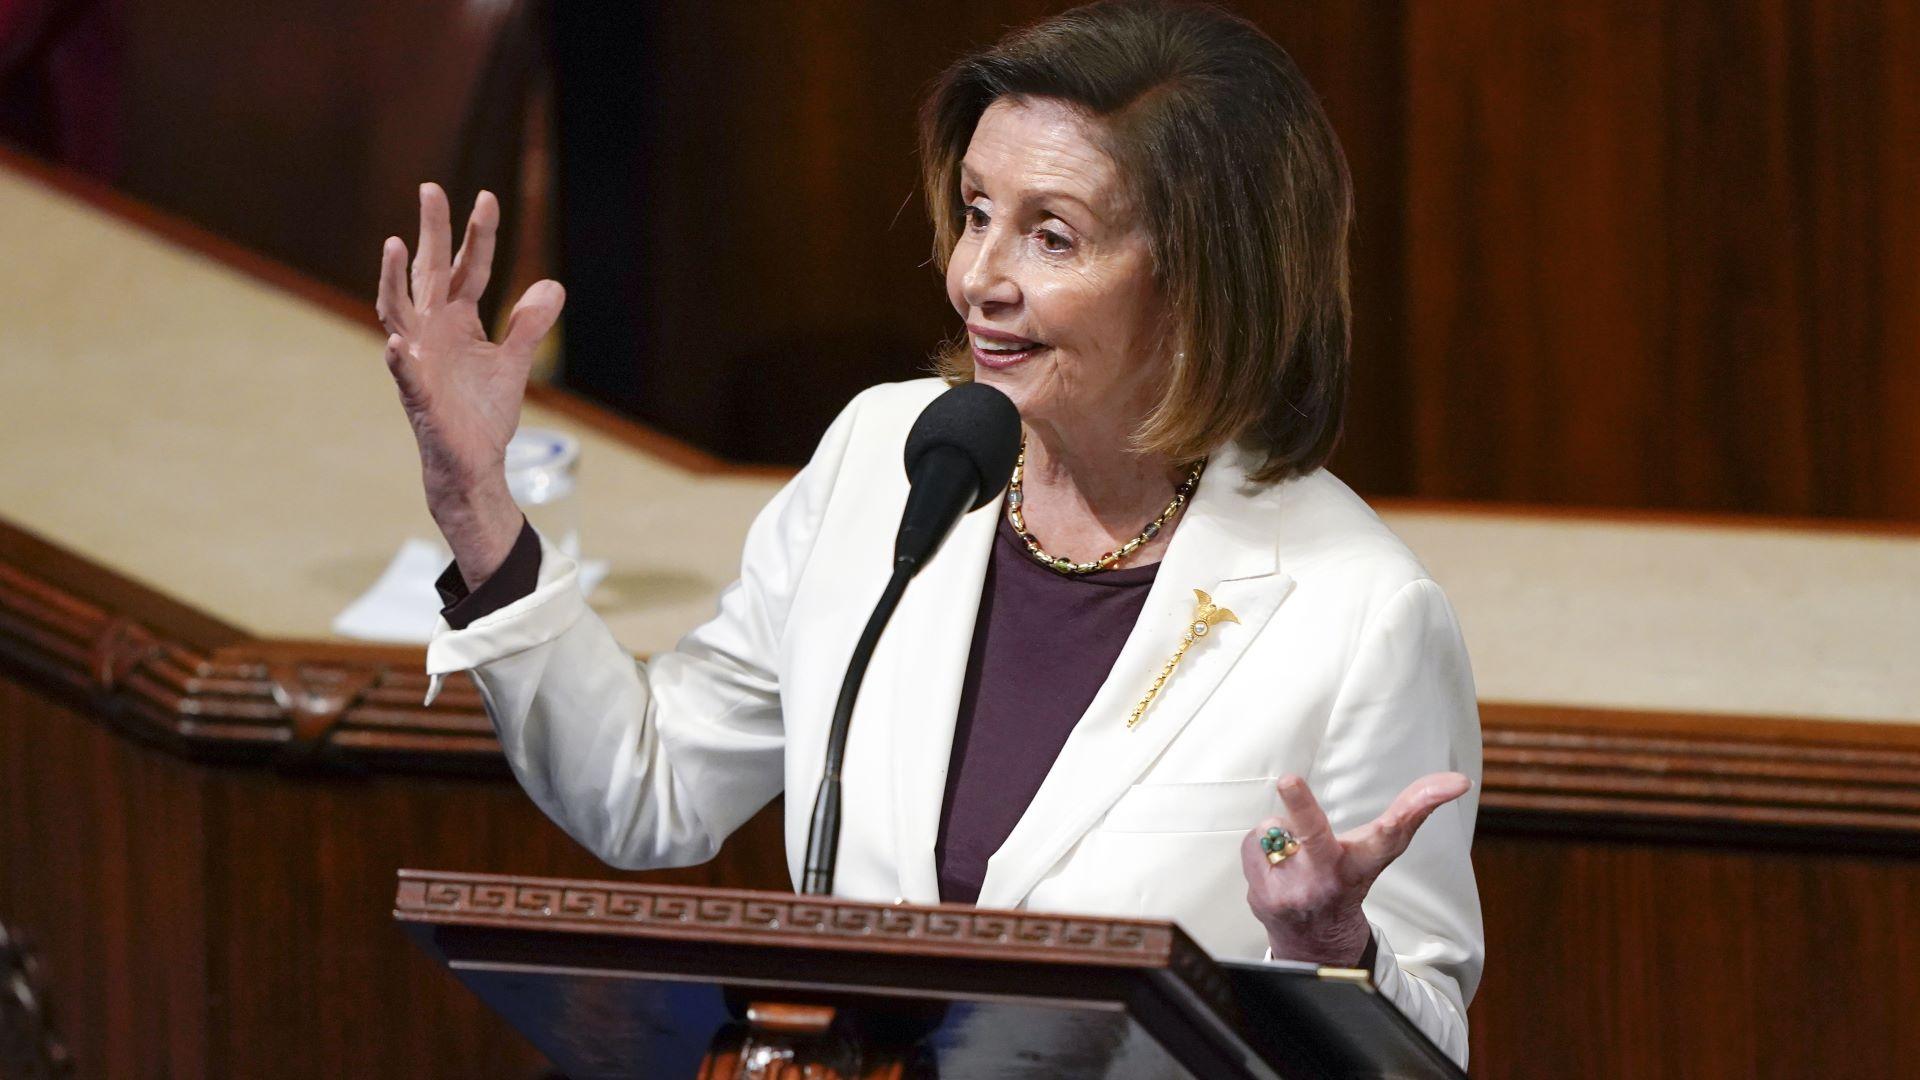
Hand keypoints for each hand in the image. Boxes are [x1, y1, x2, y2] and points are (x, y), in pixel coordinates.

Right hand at [377, 182, 564, 584]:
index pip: (469, 268)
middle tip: (431, 188)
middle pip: (429, 272)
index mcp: (457, 319)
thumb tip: (551, 285)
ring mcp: (420, 359)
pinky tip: (399, 343)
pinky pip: (404, 374)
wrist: (473, 463)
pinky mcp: (419, 396)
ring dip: (394, 280)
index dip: (478, 235)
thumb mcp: (514, 362)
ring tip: (397, 244)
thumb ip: (529, 325)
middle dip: (430, 231)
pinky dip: (401, 358)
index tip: (487, 197)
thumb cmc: (483, 411)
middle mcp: (433, 330)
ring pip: (399, 311)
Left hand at [1240, 772, 1470, 965]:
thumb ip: (1411, 810)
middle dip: (1303, 806)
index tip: (1446, 786)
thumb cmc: (1349, 879)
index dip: (1412, 809)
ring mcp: (1294, 891)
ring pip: (1275, 827)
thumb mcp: (1380, 850)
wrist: (1314, 943)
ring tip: (1295, 856)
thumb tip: (1459, 780)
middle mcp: (1330, 879)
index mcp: (1363, 864)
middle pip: (1315, 835)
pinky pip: (1255, 843)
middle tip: (1289, 780)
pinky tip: (1278, 867)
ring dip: (1281, 833)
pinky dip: (1263, 848)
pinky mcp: (1261, 897)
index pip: (1388, 835)